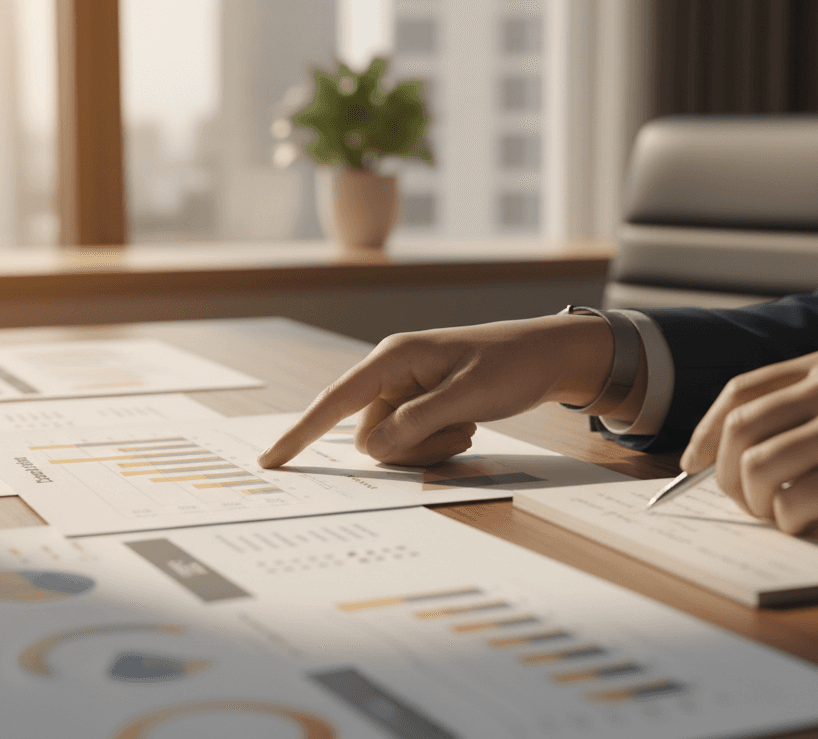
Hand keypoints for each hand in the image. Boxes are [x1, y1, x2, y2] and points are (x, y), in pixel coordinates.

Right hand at [257, 315, 624, 467]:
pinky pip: (410, 442)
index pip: (334, 401)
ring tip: (467, 423)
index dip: (300, 434)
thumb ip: (419, 422)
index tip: (271, 462)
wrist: (547, 356)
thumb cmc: (511, 365)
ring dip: (429, 447)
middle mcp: (390, 373)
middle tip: (460, 430)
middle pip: (370, 435)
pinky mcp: (419, 405)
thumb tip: (375, 448)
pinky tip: (466, 424)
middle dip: (411, 447)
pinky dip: (437, 444)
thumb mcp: (468, 396)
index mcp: (393, 358)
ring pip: (391, 444)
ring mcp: (404, 390)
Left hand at [680, 347, 817, 537]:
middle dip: (722, 473)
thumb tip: (718, 455)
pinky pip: (790, 505)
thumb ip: (799, 411)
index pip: (739, 393)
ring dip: (757, 503)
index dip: (706, 432)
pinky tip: (815, 523)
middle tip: (740, 501)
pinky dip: (790, 523)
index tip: (693, 464)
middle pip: (738, 429)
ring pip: (756, 469)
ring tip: (782, 513)